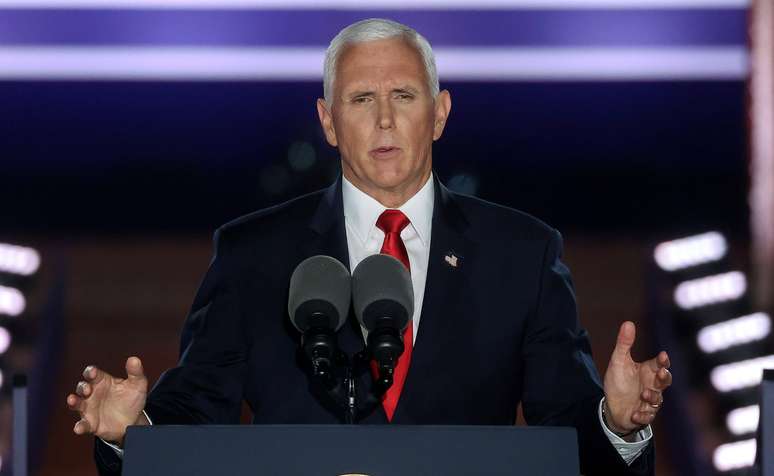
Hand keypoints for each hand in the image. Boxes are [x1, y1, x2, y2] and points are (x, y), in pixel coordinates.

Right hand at [66, 356, 148, 445]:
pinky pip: (83, 425)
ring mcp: (90, 409)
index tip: (93, 372)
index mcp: (103, 381)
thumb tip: (134, 359)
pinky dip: (80, 426)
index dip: (91, 372)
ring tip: (72, 401)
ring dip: (74, 402)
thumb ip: (135, 372)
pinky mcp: (91, 424)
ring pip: (77, 404)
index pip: (93, 374)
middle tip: (87, 389)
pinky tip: (78, 428)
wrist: (133, 421)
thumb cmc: (132, 400)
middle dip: (82, 387)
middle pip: (82, 387)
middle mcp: (93, 394)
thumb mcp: (137, 385)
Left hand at [603, 321, 671, 435]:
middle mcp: (651, 385)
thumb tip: (628, 323)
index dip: (663, 360)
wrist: (612, 406)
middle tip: (661, 374)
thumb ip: (624, 344)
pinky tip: (635, 413)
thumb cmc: (618, 381)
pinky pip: (647, 417)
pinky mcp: (643, 415)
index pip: (659, 364)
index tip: (663, 356)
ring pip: (658, 399)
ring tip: (643, 394)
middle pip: (665, 381)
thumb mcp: (618, 361)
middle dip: (665, 378)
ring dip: (652, 397)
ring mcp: (649, 401)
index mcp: (647, 371)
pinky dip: (643, 415)